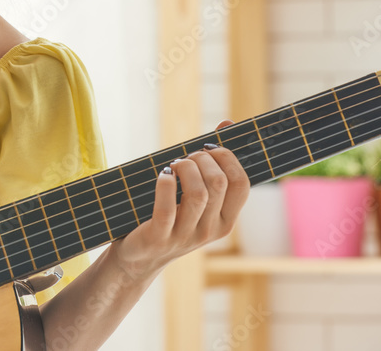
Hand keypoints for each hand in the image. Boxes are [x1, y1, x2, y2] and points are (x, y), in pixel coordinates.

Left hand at [113, 121, 248, 275]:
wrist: (138, 256)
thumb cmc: (169, 217)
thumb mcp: (195, 197)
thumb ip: (212, 165)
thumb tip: (227, 123)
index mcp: (225, 221)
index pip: (242, 185)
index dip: (228, 158)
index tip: (210, 147)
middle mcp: (210, 232)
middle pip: (219, 183)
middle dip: (203, 159)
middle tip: (186, 157)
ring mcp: (185, 237)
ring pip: (198, 194)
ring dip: (184, 168)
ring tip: (174, 165)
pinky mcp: (159, 238)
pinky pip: (167, 208)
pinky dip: (166, 184)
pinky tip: (163, 174)